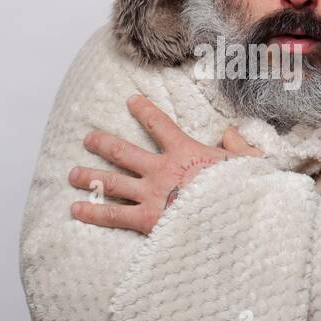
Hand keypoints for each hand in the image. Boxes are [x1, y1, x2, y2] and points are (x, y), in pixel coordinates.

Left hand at [67, 94, 259, 234]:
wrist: (234, 218)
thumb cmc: (243, 191)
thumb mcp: (249, 163)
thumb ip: (239, 146)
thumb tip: (230, 133)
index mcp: (185, 152)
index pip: (160, 124)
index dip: (143, 110)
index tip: (130, 100)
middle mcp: (161, 170)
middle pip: (123, 152)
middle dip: (102, 144)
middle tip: (87, 139)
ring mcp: (151, 194)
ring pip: (112, 181)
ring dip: (90, 176)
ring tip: (72, 174)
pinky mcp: (146, 219)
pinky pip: (114, 215)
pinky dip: (93, 212)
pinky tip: (76, 209)